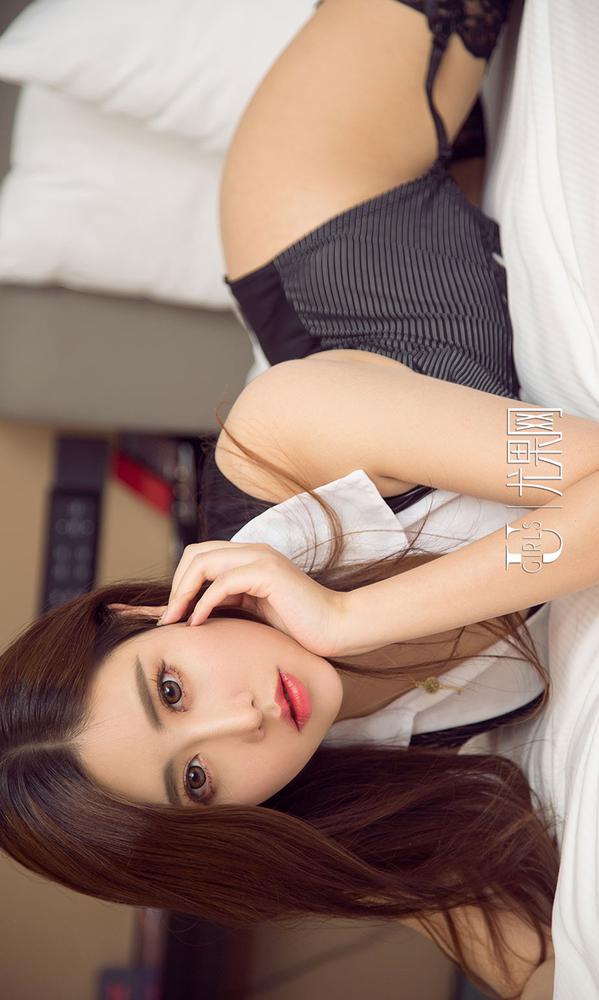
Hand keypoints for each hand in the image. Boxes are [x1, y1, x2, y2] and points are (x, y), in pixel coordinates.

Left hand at [156, 540, 349, 657]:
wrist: (338, 628)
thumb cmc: (301, 627)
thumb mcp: (255, 611)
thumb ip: (231, 602)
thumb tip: (193, 613)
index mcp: (250, 558)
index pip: (201, 556)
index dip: (180, 582)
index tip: (171, 614)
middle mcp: (254, 551)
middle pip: (196, 553)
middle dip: (176, 585)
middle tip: (168, 618)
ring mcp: (262, 558)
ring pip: (204, 562)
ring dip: (183, 593)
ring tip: (175, 620)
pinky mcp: (268, 573)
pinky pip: (223, 582)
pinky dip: (204, 602)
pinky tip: (198, 622)